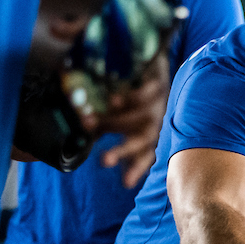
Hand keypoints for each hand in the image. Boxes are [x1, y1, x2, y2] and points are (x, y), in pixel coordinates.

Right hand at [88, 51, 171, 187]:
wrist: (156, 59)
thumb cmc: (137, 94)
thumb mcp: (125, 115)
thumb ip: (107, 127)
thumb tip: (86, 136)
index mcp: (150, 133)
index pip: (145, 155)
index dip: (136, 169)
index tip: (124, 184)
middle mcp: (156, 122)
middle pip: (141, 141)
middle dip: (122, 152)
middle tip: (103, 161)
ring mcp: (158, 103)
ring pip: (137, 118)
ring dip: (113, 122)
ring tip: (89, 122)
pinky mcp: (157, 84)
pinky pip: (143, 95)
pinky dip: (127, 99)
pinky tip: (113, 100)